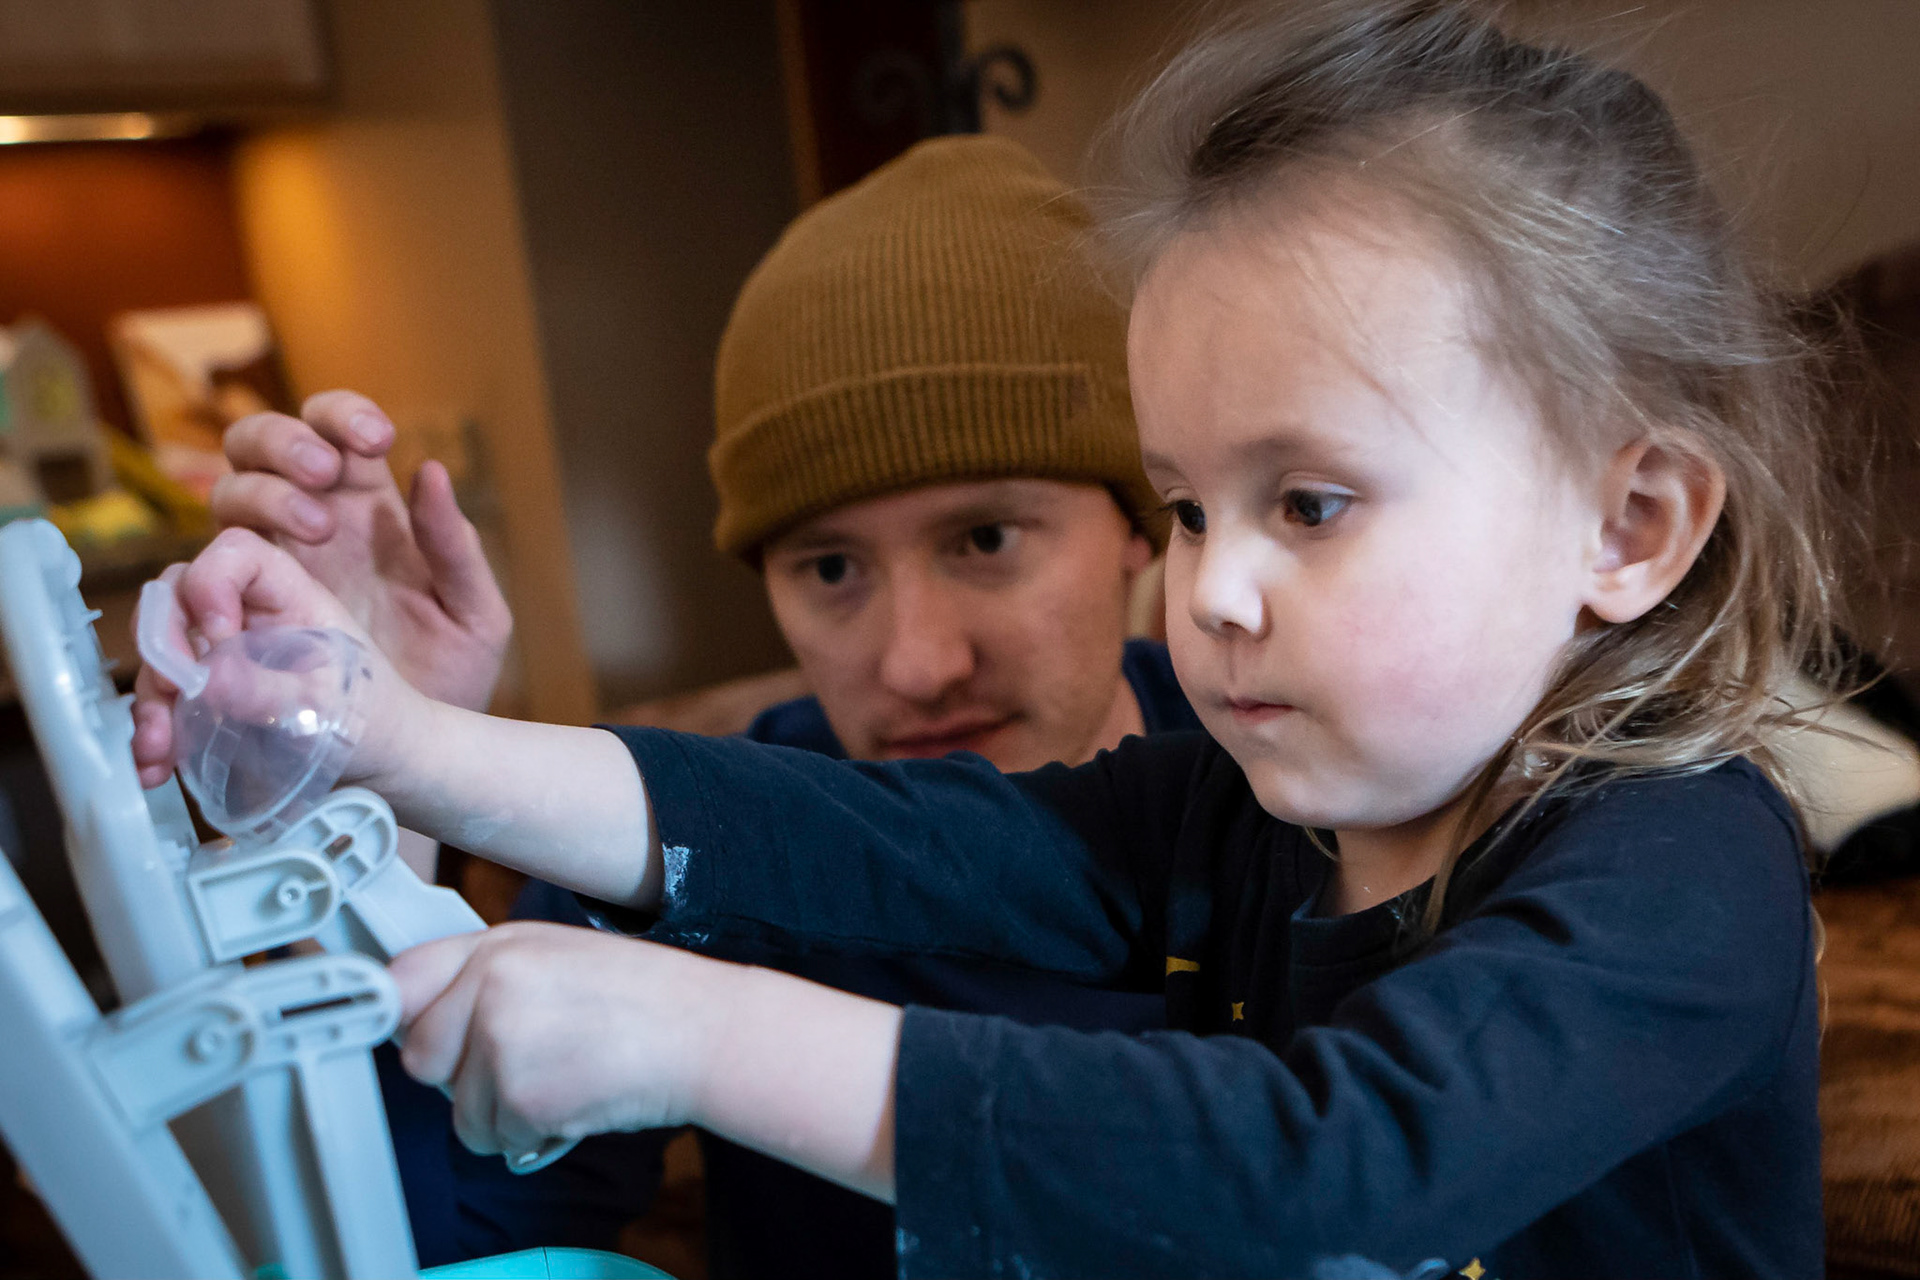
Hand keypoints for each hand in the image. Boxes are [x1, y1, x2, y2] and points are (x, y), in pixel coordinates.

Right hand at [131, 528, 424, 788]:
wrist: (380, 762)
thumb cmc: (369, 720)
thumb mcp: (327, 707)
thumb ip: (269, 690)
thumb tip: (201, 679)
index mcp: (292, 596)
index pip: (238, 552)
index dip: (212, 580)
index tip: (216, 637)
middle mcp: (249, 614)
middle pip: (180, 593)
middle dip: (161, 638)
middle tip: (171, 688)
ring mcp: (222, 653)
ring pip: (161, 650)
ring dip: (150, 697)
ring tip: (156, 747)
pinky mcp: (206, 692)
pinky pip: (162, 697)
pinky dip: (151, 730)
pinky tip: (154, 766)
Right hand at [213, 390, 511, 711]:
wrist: (418, 756)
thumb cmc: (451, 678)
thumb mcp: (475, 616)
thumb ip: (457, 549)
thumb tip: (431, 471)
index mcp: (367, 509)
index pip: (335, 434)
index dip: (341, 417)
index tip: (376, 439)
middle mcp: (307, 526)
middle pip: (259, 447)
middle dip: (285, 444)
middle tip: (325, 476)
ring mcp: (267, 569)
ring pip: (227, 498)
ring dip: (260, 496)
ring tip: (315, 531)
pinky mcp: (237, 619)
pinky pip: (196, 581)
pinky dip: (206, 576)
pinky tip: (253, 591)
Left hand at [390, 924, 726, 1156]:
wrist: (706, 1033)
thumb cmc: (647, 1000)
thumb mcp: (560, 957)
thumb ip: (492, 978)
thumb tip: (436, 1018)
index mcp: (501, 944)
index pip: (404, 978)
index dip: (408, 1016)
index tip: (417, 1035)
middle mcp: (491, 984)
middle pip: (419, 1053)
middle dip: (460, 1076)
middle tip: (518, 1068)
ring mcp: (501, 1040)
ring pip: (459, 1109)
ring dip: (503, 1114)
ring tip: (565, 1080)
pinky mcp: (519, 1096)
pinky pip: (494, 1139)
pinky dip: (531, 1136)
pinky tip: (577, 1101)